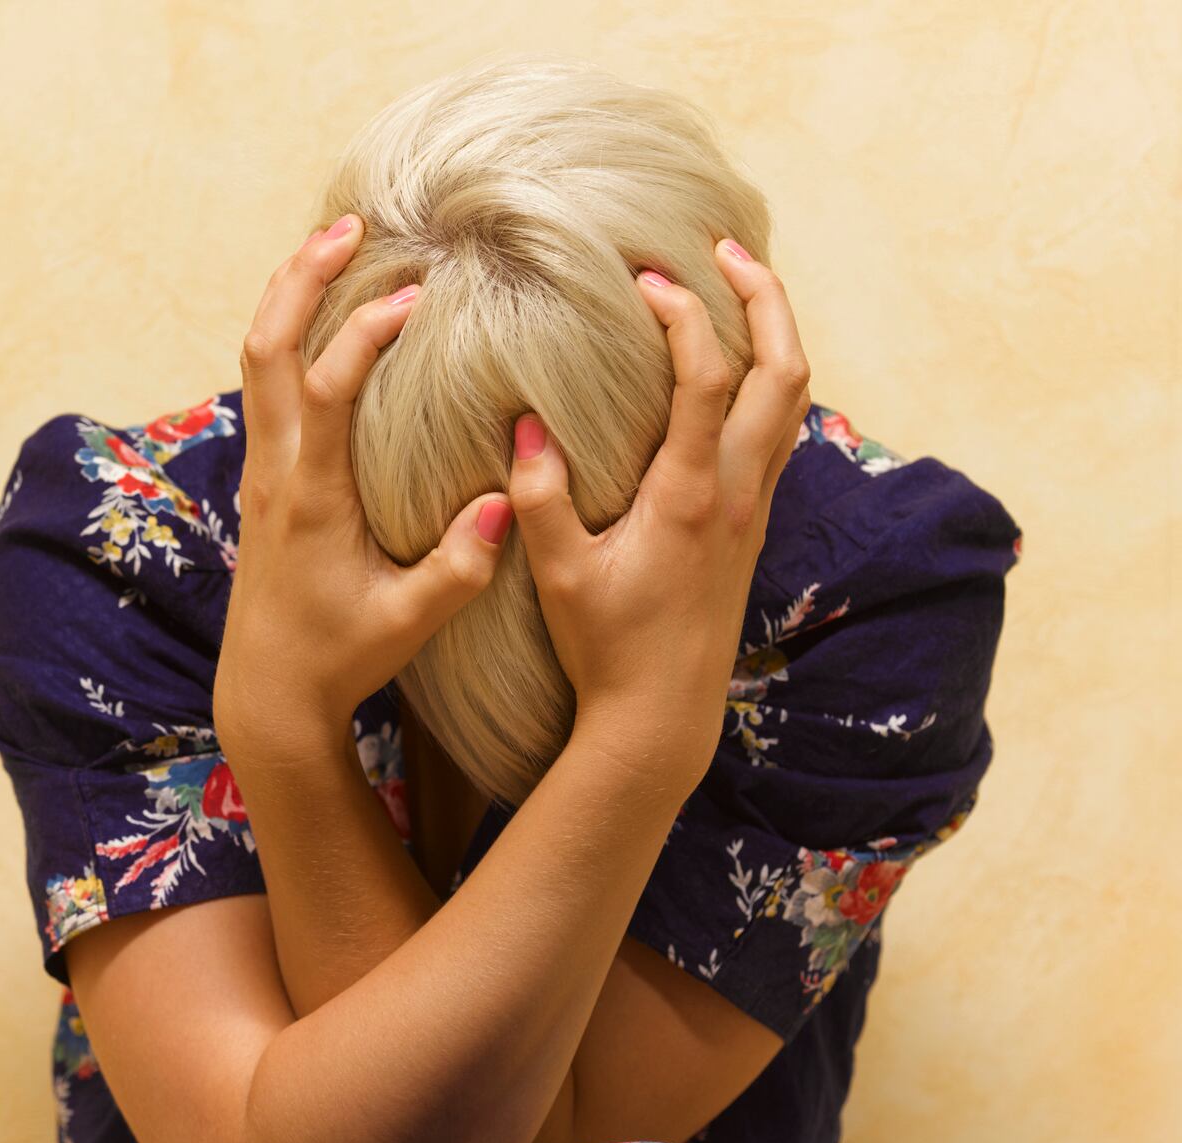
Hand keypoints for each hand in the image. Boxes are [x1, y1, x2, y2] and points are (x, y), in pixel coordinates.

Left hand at [213, 215, 512, 762]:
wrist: (269, 691)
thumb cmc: (341, 658)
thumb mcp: (410, 625)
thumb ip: (458, 569)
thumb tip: (504, 504)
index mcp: (312, 499)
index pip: (325, 391)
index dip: (363, 336)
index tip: (416, 297)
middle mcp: (277, 472)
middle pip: (267, 348)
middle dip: (304, 278)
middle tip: (354, 224)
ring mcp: (264, 470)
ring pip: (257, 358)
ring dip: (290, 293)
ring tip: (336, 240)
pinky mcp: (266, 477)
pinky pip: (266, 382)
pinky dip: (289, 330)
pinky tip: (324, 306)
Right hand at [511, 242, 812, 794]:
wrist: (662, 714)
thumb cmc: (605, 647)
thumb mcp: (557, 574)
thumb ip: (540, 497)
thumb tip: (526, 422)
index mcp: (690, 495)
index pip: (707, 377)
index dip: (683, 315)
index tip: (644, 280)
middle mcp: (737, 492)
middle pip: (785, 368)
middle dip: (762, 296)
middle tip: (721, 249)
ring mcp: (754, 506)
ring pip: (795, 397)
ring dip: (774, 332)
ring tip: (735, 288)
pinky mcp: (754, 523)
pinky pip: (780, 428)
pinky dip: (768, 378)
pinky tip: (734, 368)